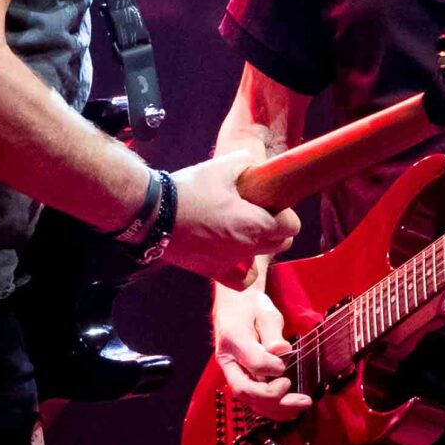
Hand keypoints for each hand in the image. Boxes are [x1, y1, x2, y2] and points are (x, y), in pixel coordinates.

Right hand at [166, 150, 299, 285]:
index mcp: (253, 223)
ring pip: (262, 259)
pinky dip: (244, 270)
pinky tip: (236, 255)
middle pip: (281, 244)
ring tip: (246, 231)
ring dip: (261, 246)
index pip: (291, 226)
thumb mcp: (220, 168)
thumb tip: (254, 165)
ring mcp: (230, 262)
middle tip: (261, 213)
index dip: (286, 214)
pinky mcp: (213, 271)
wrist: (154, 213)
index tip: (274, 204)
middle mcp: (246, 247)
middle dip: (277, 229)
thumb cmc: (189, 190)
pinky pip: (242, 280)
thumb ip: (244, 164)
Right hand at [212, 281, 309, 419]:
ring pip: (249, 400)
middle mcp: (228, 360)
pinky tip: (289, 412)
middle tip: (303, 399)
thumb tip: (281, 350)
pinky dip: (271, 408)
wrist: (235, 304)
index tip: (287, 359)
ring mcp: (232, 372)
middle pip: (246, 390)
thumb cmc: (251, 305)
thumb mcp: (264, 311)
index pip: (253, 362)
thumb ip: (272, 331)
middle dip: (275, 398)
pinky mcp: (240, 378)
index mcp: (232, 339)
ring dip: (276, 408)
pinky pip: (253, 399)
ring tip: (301, 407)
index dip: (273, 366)